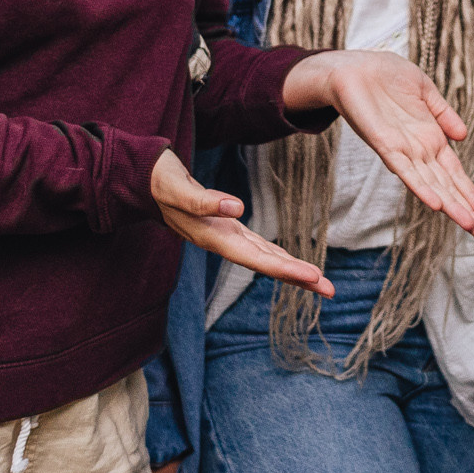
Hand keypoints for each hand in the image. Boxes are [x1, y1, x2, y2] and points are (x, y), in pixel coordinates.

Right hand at [150, 150, 334, 296]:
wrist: (142, 181)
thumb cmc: (159, 181)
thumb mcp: (177, 188)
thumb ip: (203, 201)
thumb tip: (237, 207)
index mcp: (214, 237)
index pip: (257, 258)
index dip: (285, 269)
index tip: (313, 277)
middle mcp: (223, 242)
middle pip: (267, 264)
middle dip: (299, 278)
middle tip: (331, 291)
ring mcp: (226, 237)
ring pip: (266, 258)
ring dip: (293, 271)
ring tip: (321, 283)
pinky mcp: (227, 228)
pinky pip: (259, 247)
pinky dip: (278, 256)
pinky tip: (292, 264)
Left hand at [285, 50, 473, 242]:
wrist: (351, 67)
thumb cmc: (386, 76)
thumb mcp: (425, 91)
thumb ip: (444, 113)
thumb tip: (463, 135)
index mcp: (430, 138)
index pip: (454, 172)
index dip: (469, 192)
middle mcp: (417, 150)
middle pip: (446, 186)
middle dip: (465, 210)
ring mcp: (401, 150)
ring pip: (430, 184)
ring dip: (450, 206)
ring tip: (468, 226)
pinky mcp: (383, 144)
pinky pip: (404, 169)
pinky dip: (420, 187)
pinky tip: (436, 203)